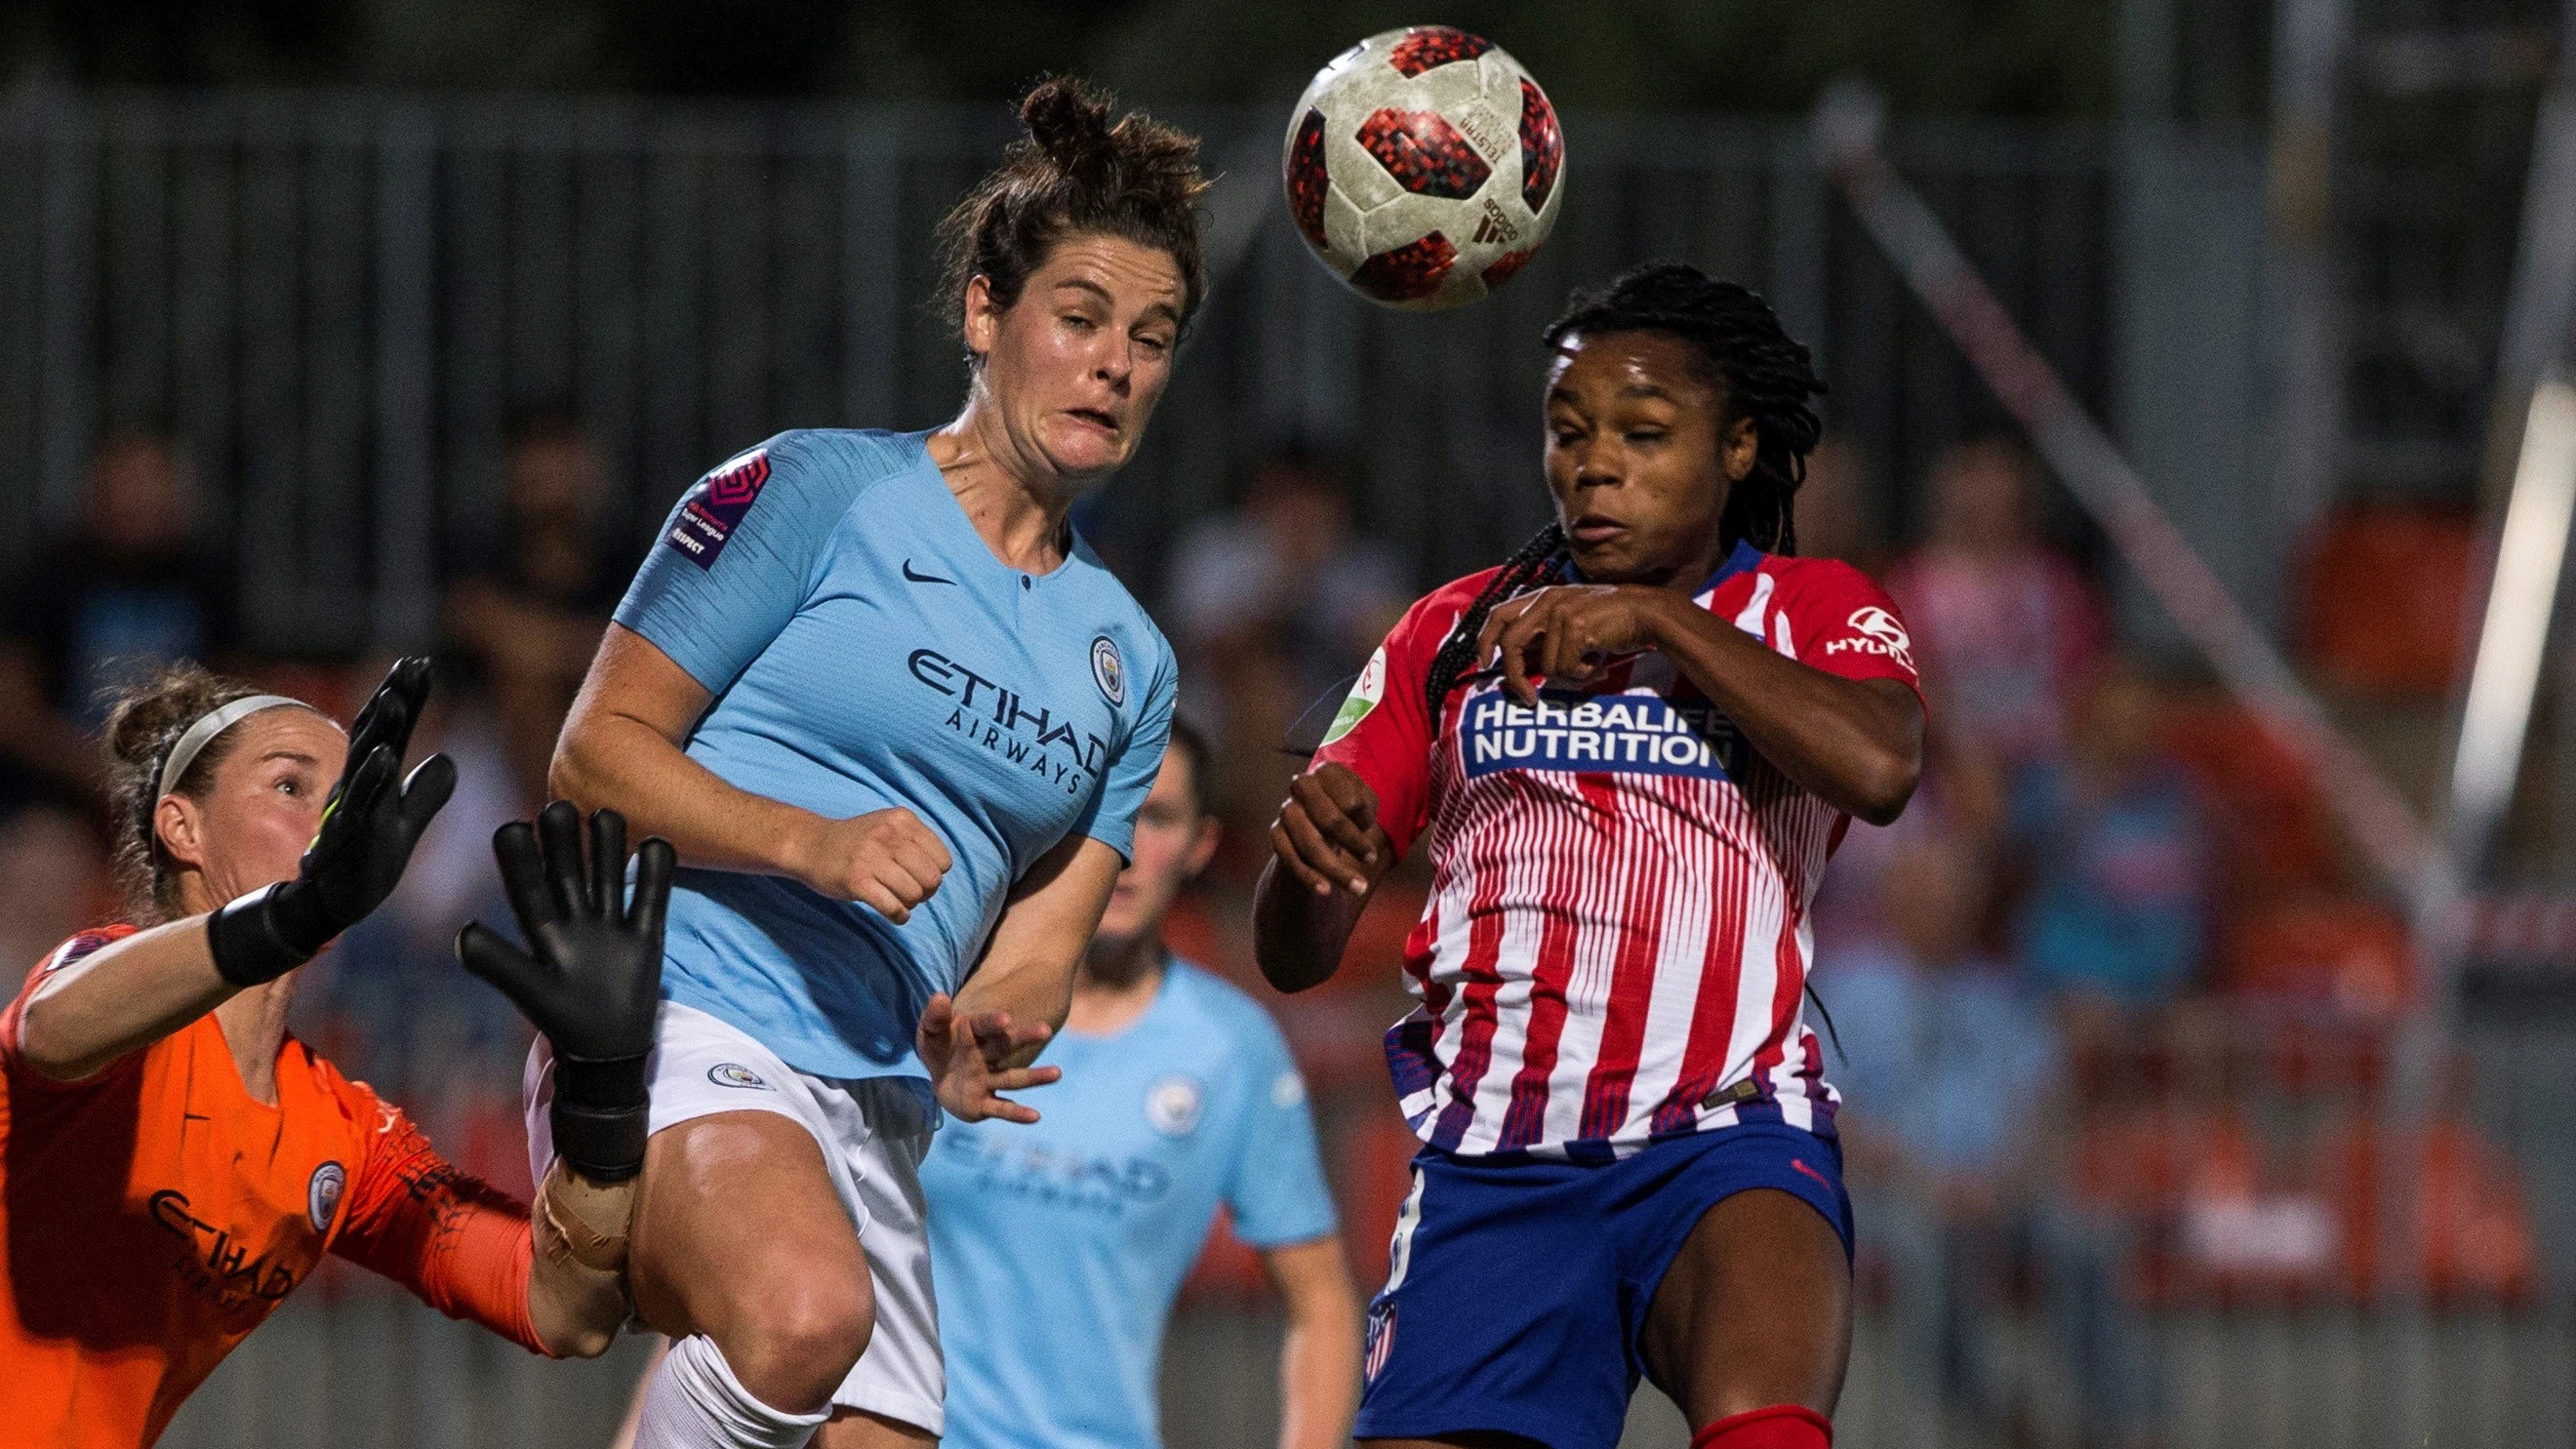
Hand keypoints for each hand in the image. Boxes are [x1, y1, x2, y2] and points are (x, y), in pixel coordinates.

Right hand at [207, 656, 457, 984]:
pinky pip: (360, 806)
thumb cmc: (365, 863)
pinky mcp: (346, 841)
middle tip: (412, 664)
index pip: (392, 731)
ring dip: (379, 729)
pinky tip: (387, 756)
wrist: (330, 906)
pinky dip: (373, 780)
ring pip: (364, 763)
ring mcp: (350, 812)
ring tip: (395, 696)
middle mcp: (359, 789)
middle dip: (392, 698)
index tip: (421, 662)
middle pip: (376, 735)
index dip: (406, 698)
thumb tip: (447, 759)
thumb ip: (425, 793)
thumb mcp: (404, 826)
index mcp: (374, 781)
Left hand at [456, 801, 676, 1182]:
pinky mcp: (646, 934)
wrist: (608, 1052)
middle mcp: (575, 918)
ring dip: (608, 842)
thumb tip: (461, 934)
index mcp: (544, 930)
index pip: (527, 885)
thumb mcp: (530, 992)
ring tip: (604, 815)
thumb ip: (499, 964)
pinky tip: (655, 846)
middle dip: (564, 836)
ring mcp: (611, 923)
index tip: (514, 827)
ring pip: (609, 871)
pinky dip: (656, 869)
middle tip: (560, 807)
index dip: (519, 857)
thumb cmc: (564, 1021)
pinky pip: (652, 895)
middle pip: (569, 867)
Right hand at [791, 807, 951, 923]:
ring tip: (897, 900)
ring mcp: (871, 858)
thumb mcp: (889, 825)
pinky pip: (893, 908)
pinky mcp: (856, 881)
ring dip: (909, 904)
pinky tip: (893, 913)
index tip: (918, 877)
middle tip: (910, 893)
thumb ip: (917, 840)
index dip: (935, 874)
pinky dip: (899, 916)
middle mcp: (888, 835)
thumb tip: (942, 871)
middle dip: (925, 893)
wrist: (811, 845)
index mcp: (902, 819)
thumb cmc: (857, 840)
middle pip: (932, 880)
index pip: (943, 860)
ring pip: (914, 895)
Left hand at [916, 993, 1059, 1123]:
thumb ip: (935, 1016)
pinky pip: (1001, 1108)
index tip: (1005, 1019)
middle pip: (1007, 1046)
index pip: (984, 1025)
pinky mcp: (984, 1105)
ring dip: (1034, 1077)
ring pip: (1013, 1078)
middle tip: (1045, 1030)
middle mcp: (986, 1056)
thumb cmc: (939, 1047)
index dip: (993, 1022)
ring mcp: (988, 1080)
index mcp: (973, 1034)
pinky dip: (1017, 1114)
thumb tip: (940, 997)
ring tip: (1057, 1073)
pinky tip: (1035, 1116)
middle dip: (1025, 1038)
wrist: (941, 1077)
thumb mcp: (930, 1031)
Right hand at [1270, 763, 1394, 897]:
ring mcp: (1287, 810)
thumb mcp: (1366, 806)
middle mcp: (1302, 785)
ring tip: (1359, 887)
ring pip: (1309, 841)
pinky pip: (1289, 857)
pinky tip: (1326, 890)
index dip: (1363, 818)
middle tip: (1372, 861)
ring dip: (1335, 868)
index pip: (1348, 799)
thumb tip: (1355, 820)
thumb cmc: (1351, 812)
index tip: (1370, 828)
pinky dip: (1309, 876)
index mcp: (1328, 772)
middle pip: (1327, 818)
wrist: (1321, 827)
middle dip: (1352, 842)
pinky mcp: (1277, 834)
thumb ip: (1365, 808)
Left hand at [1473, 585, 1676, 704]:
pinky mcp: (1575, 626)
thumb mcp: (1571, 622)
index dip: (1485, 640)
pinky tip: (1598, 664)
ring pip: (1546, 664)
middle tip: (1527, 696)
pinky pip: (1566, 667)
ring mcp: (1560, 612)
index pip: (1499, 614)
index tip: (1483, 663)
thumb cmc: (1611, 623)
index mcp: (1542, 596)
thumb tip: (1516, 668)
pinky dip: (1582, 674)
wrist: (1646, 612)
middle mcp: (1546, 600)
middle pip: (1510, 642)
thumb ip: (1544, 637)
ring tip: (1589, 667)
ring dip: (1568, 675)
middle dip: (1514, 675)